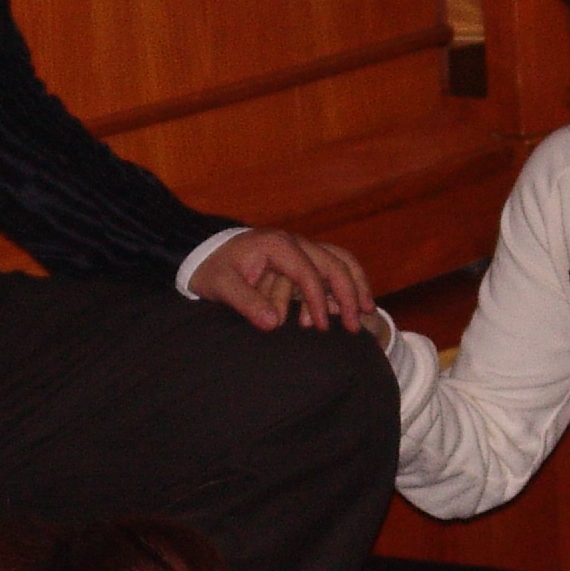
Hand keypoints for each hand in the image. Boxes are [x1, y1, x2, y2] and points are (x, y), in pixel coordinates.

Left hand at [189, 229, 372, 332]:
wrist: (202, 252)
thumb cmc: (212, 269)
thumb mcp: (222, 286)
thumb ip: (246, 302)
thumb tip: (272, 324)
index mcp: (278, 245)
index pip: (309, 273)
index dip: (318, 302)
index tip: (321, 328)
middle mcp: (294, 242)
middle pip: (334, 262)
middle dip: (349, 293)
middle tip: (356, 324)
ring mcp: (298, 248)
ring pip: (338, 260)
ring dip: (354, 284)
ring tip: (367, 311)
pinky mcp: (297, 259)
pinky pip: (329, 267)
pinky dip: (342, 284)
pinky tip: (346, 307)